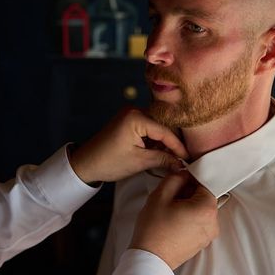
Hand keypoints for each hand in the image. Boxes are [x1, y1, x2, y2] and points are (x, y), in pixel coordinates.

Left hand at [68, 108, 187, 184]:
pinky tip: (158, 153)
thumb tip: (182, 163)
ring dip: (162, 142)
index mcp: (136, 117)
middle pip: (162, 126)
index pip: (165, 131)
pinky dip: (153, 140)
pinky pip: (147, 128)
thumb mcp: (139, 162)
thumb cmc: (109, 162)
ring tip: (170, 159)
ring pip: (155, 127)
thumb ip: (163, 159)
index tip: (188, 159)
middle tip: (181, 160)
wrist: (85, 163)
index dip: (178, 147)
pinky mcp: (127, 120)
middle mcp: (134, 110)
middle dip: (171, 144)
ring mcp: (129, 114)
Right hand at [130, 171, 218, 269]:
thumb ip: (175, 178)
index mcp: (207, 208)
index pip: (205, 183)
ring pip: (200, 211)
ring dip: (187, 207)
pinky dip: (187, 220)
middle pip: (204, 198)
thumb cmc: (154, 230)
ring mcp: (208, 235)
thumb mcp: (160, 196)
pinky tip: (172, 223)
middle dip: (188, 194)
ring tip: (169, 213)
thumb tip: (183, 174)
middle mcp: (213, 222)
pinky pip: (198, 224)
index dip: (190, 179)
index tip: (178, 182)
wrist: (150, 259)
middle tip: (169, 199)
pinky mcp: (202, 243)